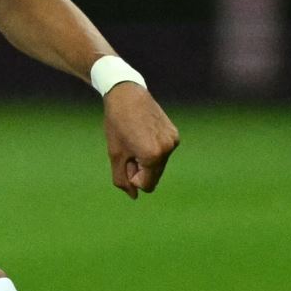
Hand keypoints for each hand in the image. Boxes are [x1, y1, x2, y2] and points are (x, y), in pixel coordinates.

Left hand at [102, 83, 179, 198]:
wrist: (126, 94)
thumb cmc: (117, 125)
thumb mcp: (115, 155)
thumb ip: (122, 179)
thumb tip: (134, 196)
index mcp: (153, 156)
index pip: (146, 185)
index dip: (132, 176)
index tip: (126, 157)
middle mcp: (167, 149)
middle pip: (154, 176)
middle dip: (140, 168)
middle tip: (129, 147)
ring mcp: (173, 140)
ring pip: (159, 164)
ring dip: (146, 159)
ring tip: (136, 138)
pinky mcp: (174, 133)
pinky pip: (163, 152)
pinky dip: (153, 149)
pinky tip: (143, 132)